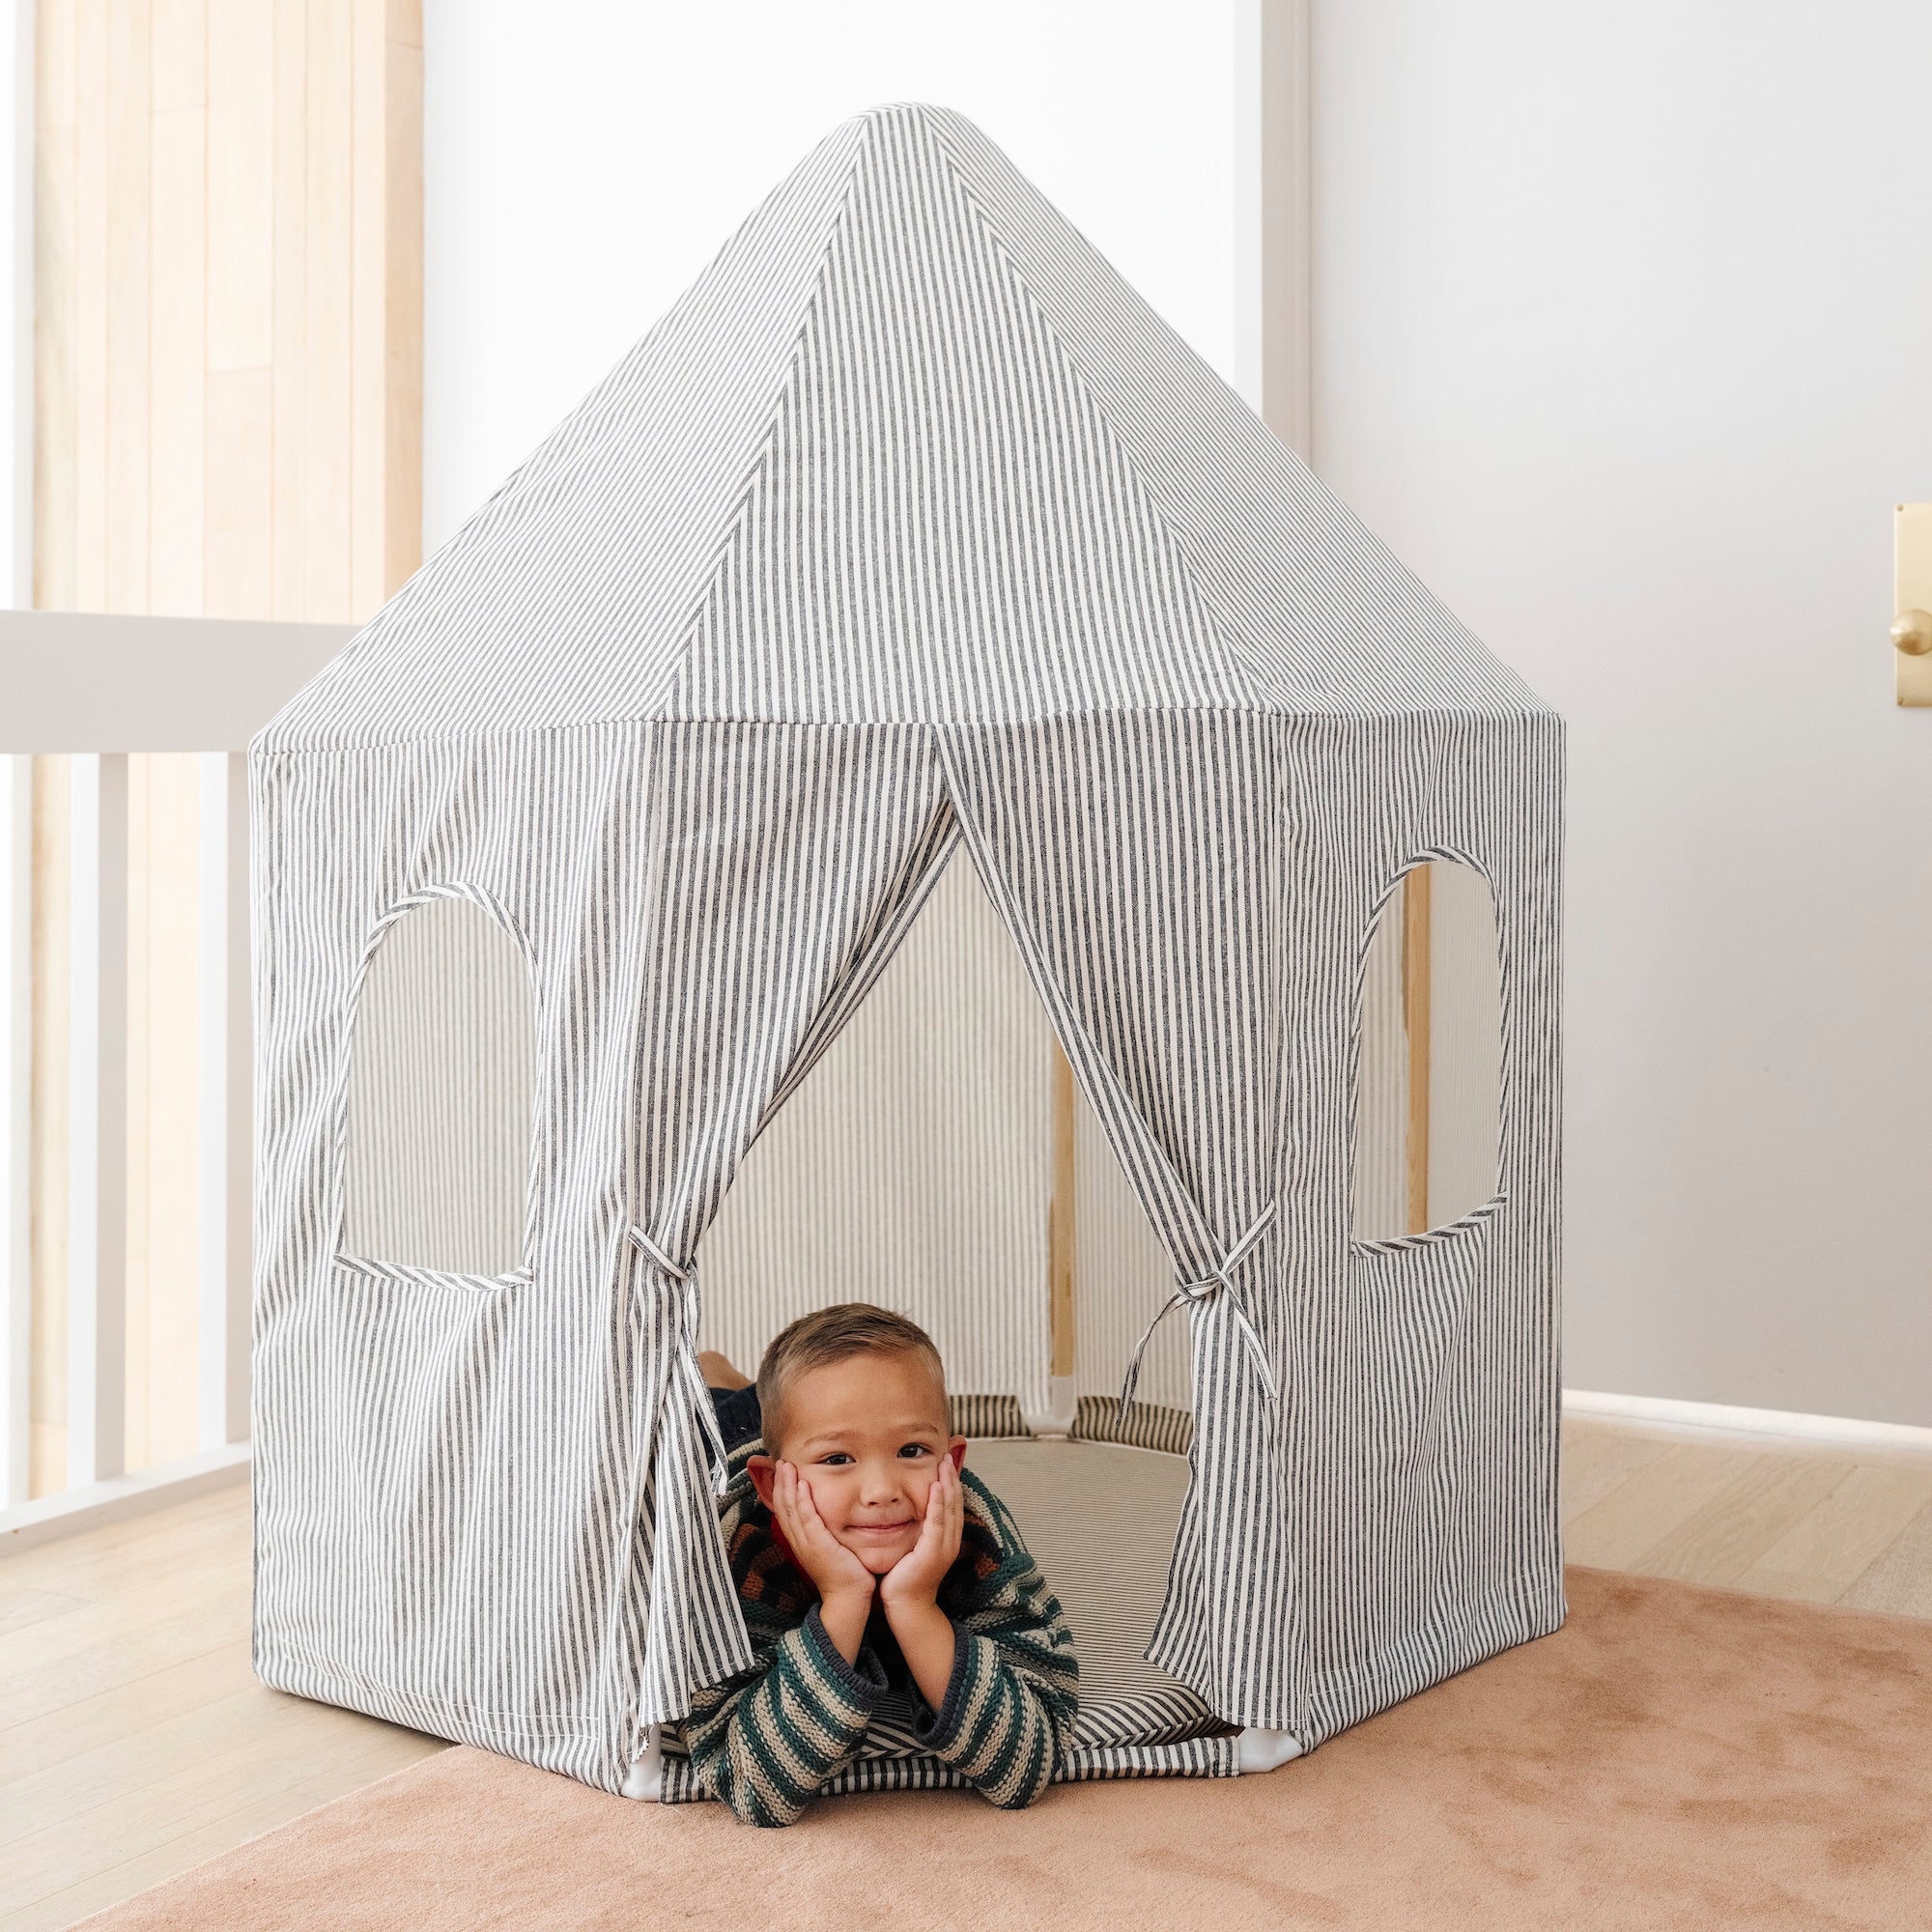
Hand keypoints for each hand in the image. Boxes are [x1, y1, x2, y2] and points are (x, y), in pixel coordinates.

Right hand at [770, 1462, 875, 1665]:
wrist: (849, 1600)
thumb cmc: (845, 1575)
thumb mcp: (830, 1549)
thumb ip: (826, 1532)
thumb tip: (829, 1517)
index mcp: (801, 1542)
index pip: (786, 1511)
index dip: (781, 1490)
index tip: (782, 1471)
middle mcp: (799, 1542)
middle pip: (783, 1507)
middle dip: (780, 1483)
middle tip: (781, 1462)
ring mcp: (807, 1544)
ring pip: (791, 1510)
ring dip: (788, 1486)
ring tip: (787, 1466)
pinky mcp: (818, 1546)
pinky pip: (807, 1519)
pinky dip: (802, 1501)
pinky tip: (801, 1485)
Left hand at [878, 1456, 963, 1613]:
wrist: (907, 1608)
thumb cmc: (905, 1580)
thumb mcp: (914, 1549)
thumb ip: (916, 1530)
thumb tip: (908, 1510)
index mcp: (946, 1539)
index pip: (952, 1504)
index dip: (951, 1482)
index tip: (946, 1462)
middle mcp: (950, 1541)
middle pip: (954, 1502)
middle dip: (952, 1477)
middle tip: (948, 1454)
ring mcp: (943, 1547)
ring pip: (949, 1509)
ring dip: (948, 1484)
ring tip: (945, 1463)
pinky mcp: (932, 1553)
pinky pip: (936, 1522)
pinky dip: (938, 1503)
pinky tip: (936, 1486)